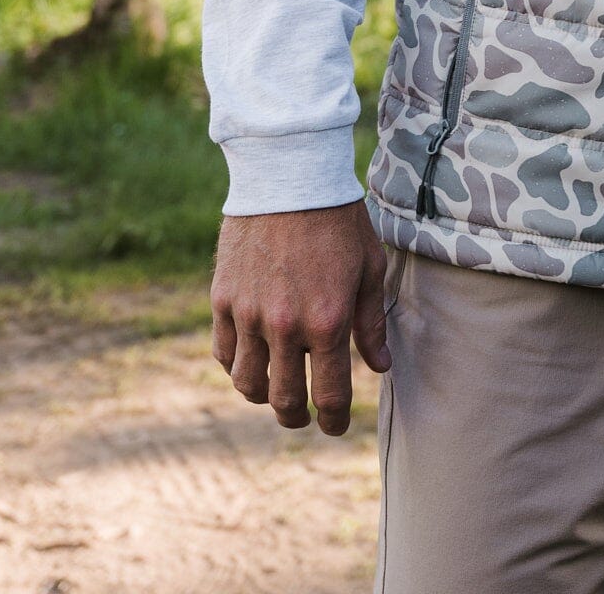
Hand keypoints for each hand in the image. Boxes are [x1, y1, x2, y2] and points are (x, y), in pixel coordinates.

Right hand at [210, 200, 390, 434]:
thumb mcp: (368, 266)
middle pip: (285, 400)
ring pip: (248, 384)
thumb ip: (371, 321)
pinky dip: (236, 365)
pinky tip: (250, 360)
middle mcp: (286, 327)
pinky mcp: (223, 300)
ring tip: (276, 392)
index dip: (335, 420)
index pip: (331, 394)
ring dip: (263, 396)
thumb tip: (380, 366)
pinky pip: (224, 353)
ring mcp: (249, 316)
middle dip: (297, 416)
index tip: (335, 427)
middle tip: (304, 417)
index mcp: (328, 321)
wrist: (290, 176)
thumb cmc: (338, 219)